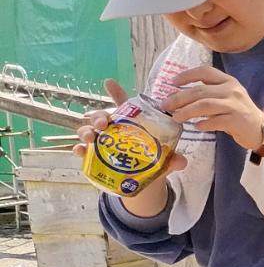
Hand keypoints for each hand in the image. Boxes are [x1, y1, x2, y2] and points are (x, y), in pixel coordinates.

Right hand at [73, 79, 184, 215]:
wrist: (144, 183)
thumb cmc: (153, 163)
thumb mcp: (166, 160)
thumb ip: (173, 159)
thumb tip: (180, 162)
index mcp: (131, 124)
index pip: (124, 105)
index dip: (116, 92)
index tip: (109, 82)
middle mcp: (113, 130)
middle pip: (101, 117)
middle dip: (98, 117)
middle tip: (103, 124)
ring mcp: (101, 143)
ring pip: (87, 131)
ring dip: (86, 132)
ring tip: (91, 138)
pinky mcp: (94, 158)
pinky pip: (82, 151)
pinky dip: (79, 150)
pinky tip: (80, 151)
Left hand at [165, 65, 263, 148]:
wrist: (263, 129)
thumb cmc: (240, 114)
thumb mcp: (228, 98)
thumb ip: (209, 95)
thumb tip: (180, 98)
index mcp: (228, 81)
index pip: (205, 72)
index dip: (187, 75)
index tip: (172, 82)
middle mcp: (232, 90)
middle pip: (199, 90)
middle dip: (179, 98)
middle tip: (165, 105)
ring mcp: (235, 105)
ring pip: (204, 105)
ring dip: (186, 111)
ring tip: (176, 117)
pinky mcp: (237, 121)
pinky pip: (214, 121)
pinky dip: (203, 124)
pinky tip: (197, 127)